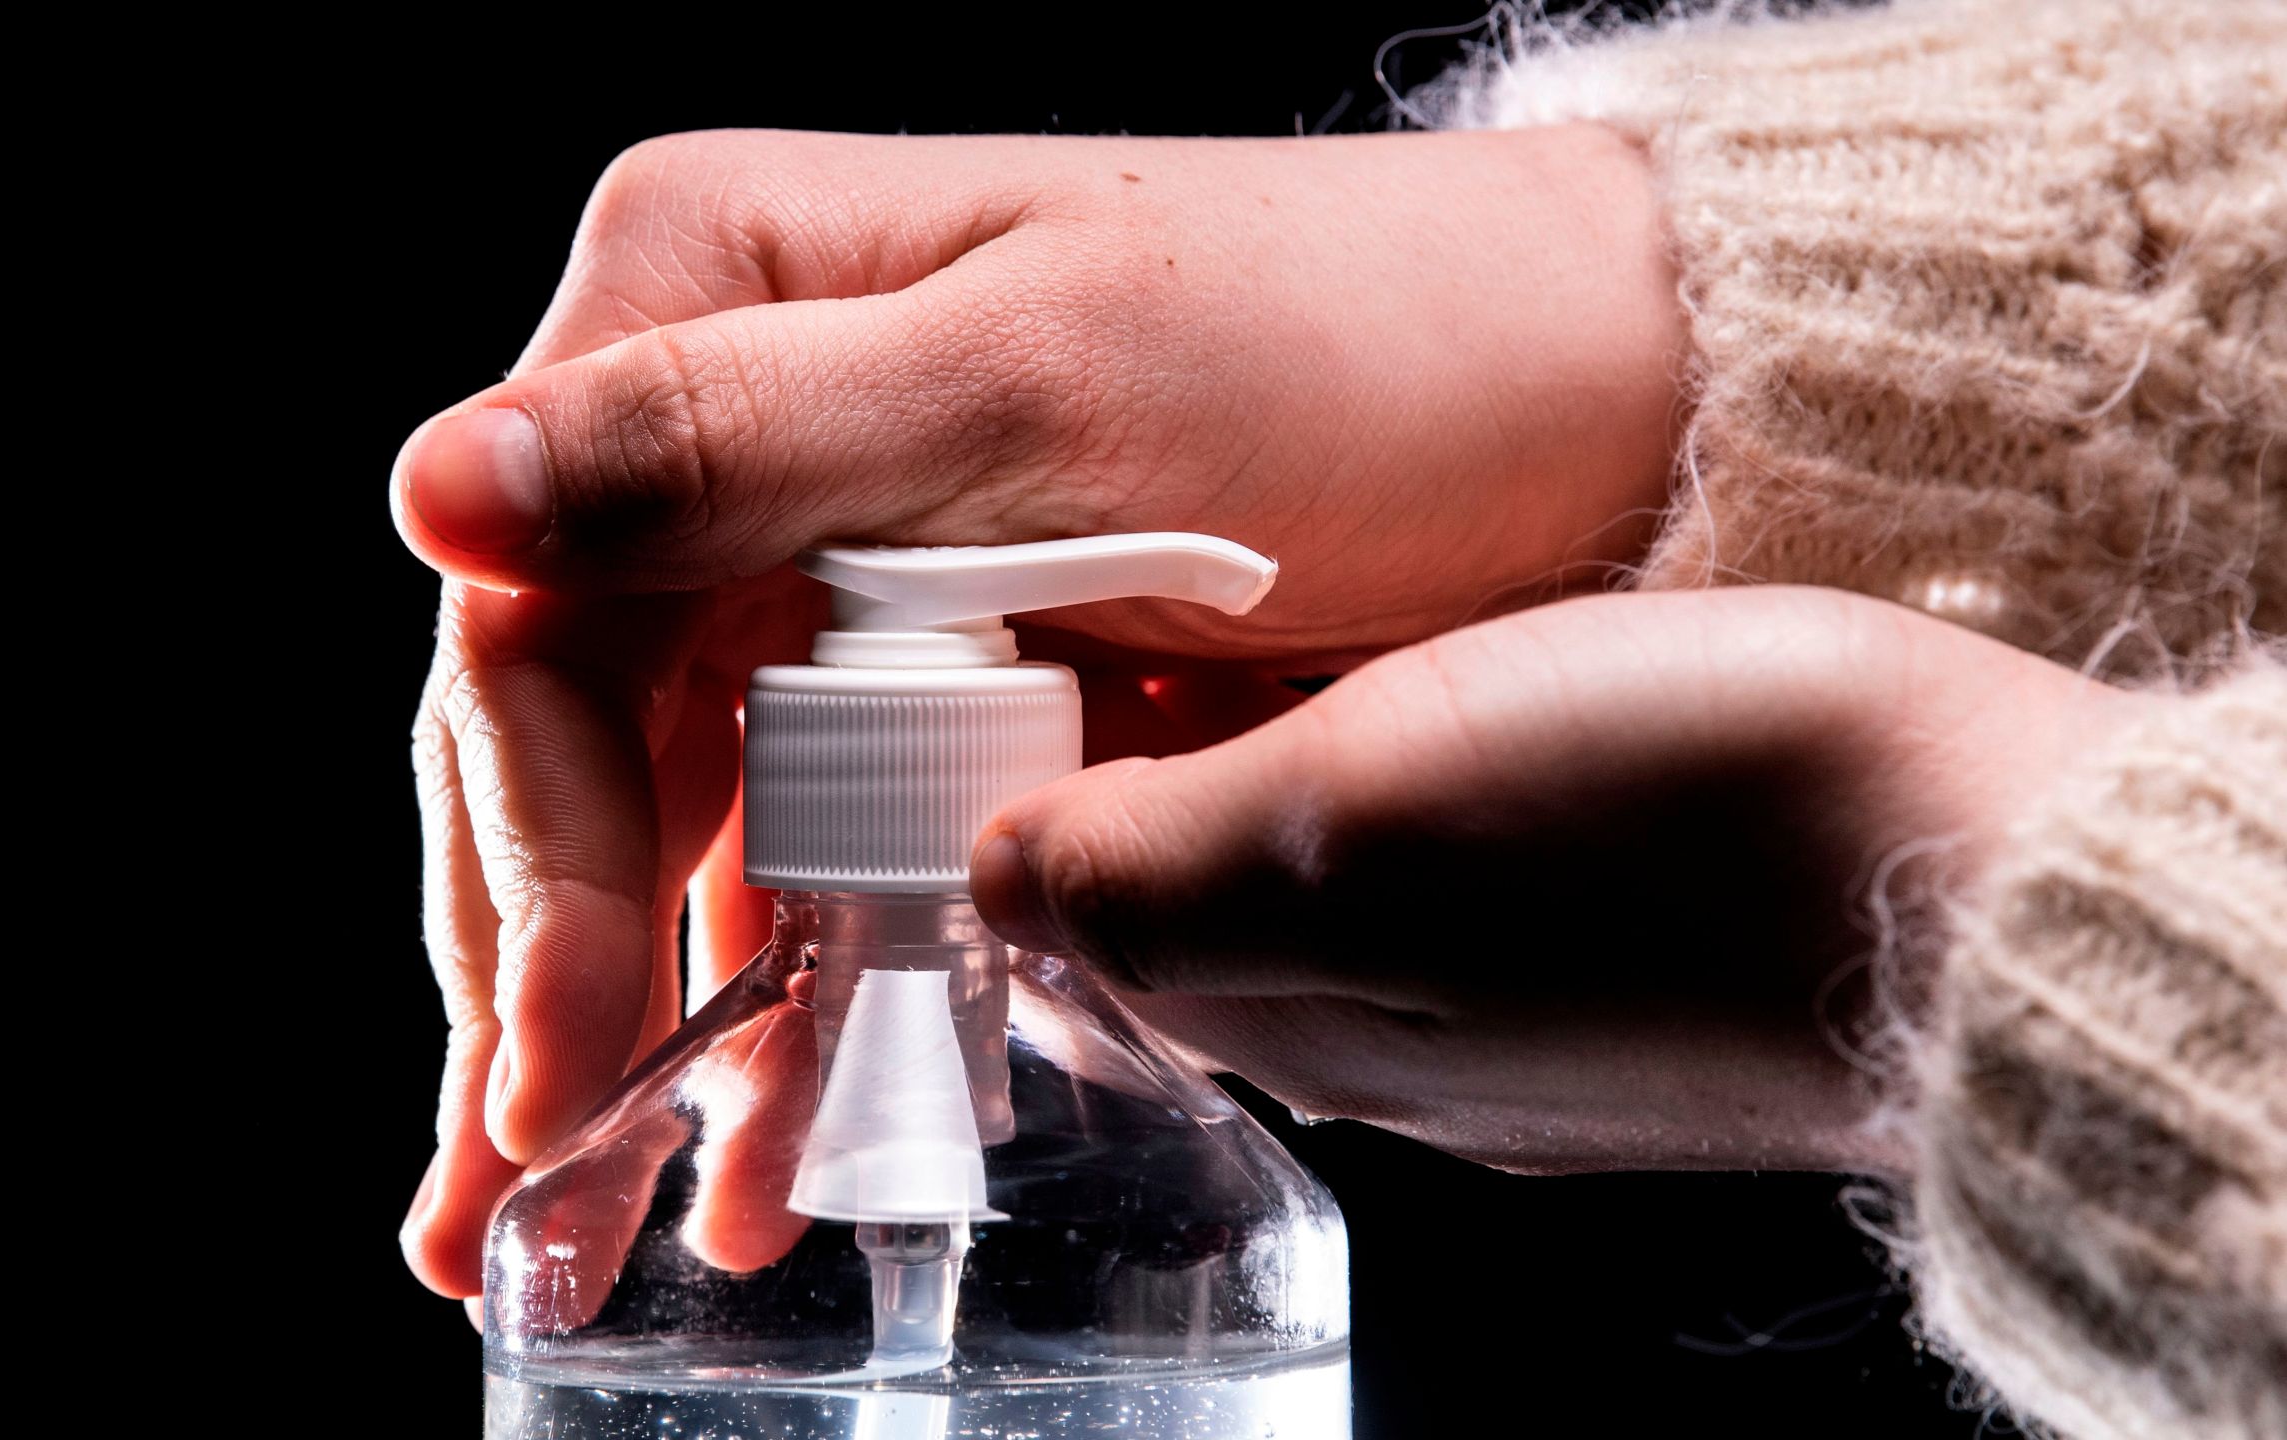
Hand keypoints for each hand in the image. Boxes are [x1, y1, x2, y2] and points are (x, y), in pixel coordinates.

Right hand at [394, 125, 1686, 1302]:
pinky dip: (790, 975)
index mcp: (716, 288)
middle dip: (543, 963)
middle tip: (516, 1187)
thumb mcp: (1045, 385)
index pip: (535, 601)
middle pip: (577, 723)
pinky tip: (766, 1115)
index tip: (561, 1052)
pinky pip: (818, 831)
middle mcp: (746, 418)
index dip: (528, 847)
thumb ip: (733, 442)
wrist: (1601, 408)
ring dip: (645, 1003)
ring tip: (605, 1208)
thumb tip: (435, 493)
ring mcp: (845, 552)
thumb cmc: (1362, 348)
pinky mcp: (947, 663)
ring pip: (682, 801)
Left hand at [970, 588, 2136, 1173]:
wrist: (1981, 875)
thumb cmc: (1674, 824)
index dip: (1024, 774)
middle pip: (1186, 900)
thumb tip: (991, 877)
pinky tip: (1444, 701)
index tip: (1023, 637)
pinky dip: (1400, 786)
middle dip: (1134, 769)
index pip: (1076, 908)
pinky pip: (1446, 876)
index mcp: (1283, 1008)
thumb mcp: (1349, 819)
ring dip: (1271, 767)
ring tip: (1279, 625)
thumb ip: (1146, 864)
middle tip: (1137, 605)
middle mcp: (1377, 1038)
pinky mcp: (1607, 964)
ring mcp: (1499, 1014)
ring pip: (1317, 881)